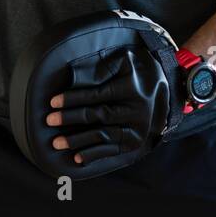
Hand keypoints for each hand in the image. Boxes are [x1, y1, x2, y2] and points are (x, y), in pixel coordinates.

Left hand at [44, 49, 167, 167]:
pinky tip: (77, 157)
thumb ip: (106, 64)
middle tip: (49, 121)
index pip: (96, 95)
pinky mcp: (135, 142)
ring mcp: (136, 128)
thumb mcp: (126, 60)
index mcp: (131, 88)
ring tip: (56, 143)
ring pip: (103, 136)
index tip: (53, 102)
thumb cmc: (138, 71)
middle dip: (70, 119)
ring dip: (78, 141)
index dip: (73, 99)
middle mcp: (136, 110)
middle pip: (98, 116)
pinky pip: (112, 150)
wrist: (166, 88)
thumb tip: (78, 74)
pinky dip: (94, 154)